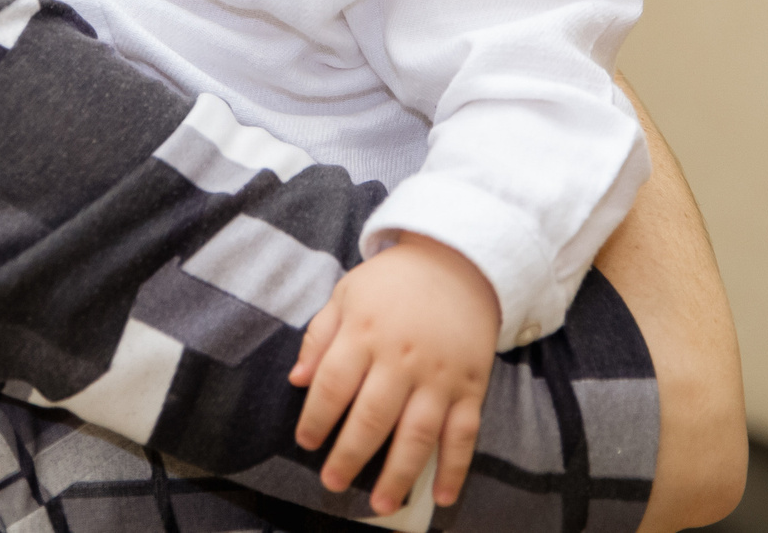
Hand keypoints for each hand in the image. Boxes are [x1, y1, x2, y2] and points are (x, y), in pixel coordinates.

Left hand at [288, 233, 498, 512]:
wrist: (458, 262)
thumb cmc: (393, 282)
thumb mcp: (347, 294)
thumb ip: (320, 336)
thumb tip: (297, 379)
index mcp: (365, 333)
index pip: (333, 384)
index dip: (316, 418)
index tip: (305, 441)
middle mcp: (402, 358)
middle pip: (372, 416)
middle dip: (349, 455)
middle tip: (333, 483)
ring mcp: (439, 376)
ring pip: (418, 433)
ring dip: (398, 474)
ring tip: (381, 504)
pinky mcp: (470, 386)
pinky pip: (464, 434)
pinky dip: (455, 468)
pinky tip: (441, 496)